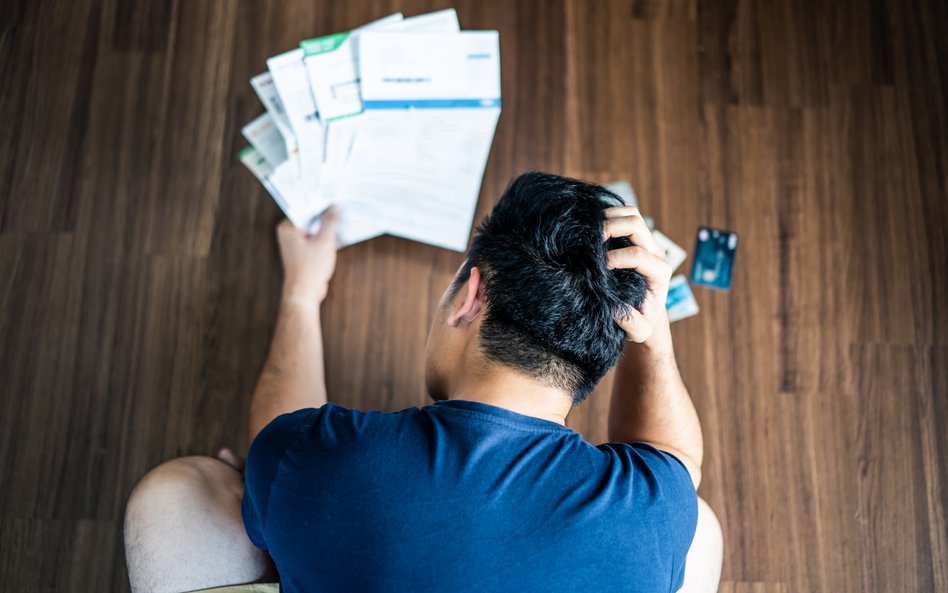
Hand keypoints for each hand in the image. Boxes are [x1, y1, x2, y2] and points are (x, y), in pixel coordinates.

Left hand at [277, 207, 338, 303]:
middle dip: (324, 214)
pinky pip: (314, 238)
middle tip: (338, 206)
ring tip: (339, 219)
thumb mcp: (325, 241)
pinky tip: (336, 234)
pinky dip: (324, 237)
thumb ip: (330, 222)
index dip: (319, 202)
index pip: (304, 207)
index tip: (332, 197)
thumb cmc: (309, 269)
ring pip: (313, 228)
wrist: (304, 293)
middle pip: (309, 218)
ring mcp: (295, 243)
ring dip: (325, 226)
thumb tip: (334, 207)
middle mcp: (288, 234)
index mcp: (288, 227)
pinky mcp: (302, 252)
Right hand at [603, 206, 672, 344]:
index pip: (638, 255)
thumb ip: (631, 324)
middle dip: (611, 227)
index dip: (616, 258)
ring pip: (632, 213)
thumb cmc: (641, 320)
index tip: (599, 268)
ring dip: (610, 216)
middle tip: (591, 240)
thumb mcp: (639, 330)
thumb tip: (615, 308)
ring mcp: (646, 241)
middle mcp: (656, 252)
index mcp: (660, 273)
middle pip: (636, 225)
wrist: (645, 310)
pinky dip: (608, 215)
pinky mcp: (635, 237)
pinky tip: (592, 228)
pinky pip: (624, 215)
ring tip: (591, 230)